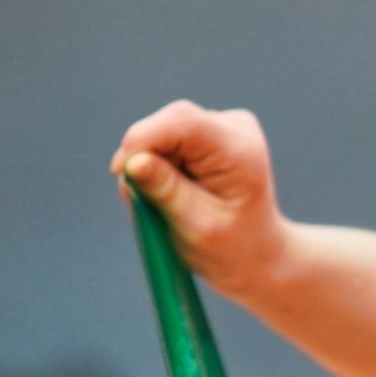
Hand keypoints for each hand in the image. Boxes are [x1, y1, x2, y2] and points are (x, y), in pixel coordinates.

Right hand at [111, 101, 288, 294]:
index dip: (143, 139)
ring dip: (150, 170)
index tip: (120, 170)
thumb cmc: (232, 248)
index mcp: (240, 151)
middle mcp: (234, 129)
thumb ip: (166, 191)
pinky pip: (164, 143)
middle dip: (143, 159)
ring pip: (161, 135)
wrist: (256, 254)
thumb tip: (133, 161)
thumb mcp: (197, 227)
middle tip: (142, 202)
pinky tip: (172, 197)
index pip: (184, 122)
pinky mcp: (207, 135)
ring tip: (166, 208)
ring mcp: (222, 128)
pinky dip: (157, 170)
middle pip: (168, 124)